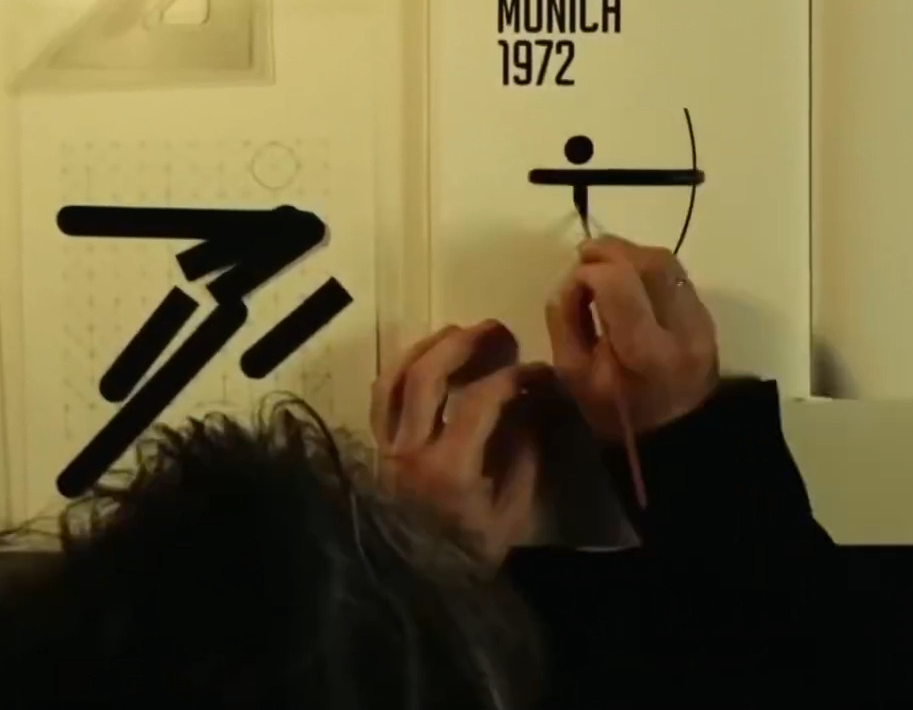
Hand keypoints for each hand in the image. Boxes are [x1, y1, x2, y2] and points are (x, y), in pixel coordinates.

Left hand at [369, 320, 546, 564]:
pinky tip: (424, 358)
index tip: (537, 371)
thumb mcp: (512, 514)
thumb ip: (522, 455)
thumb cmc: (470, 554)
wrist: (415, 584)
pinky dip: (401, 368)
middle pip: (429, 375)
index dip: (513, 377)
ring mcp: (385, 447)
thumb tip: (531, 405)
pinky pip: (380, 396)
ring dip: (428, 346)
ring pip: (395, 377)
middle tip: (497, 329)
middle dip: (466, 343)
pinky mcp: (374, 449)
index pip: (480, 401)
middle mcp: (409, 450)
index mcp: (449, 469)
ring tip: (459, 332)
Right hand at [544, 236, 719, 441]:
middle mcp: (684, 330)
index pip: (619, 285)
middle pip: (650, 264)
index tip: (575, 281)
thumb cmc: (614, 410)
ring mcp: (702, 320)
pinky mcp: (707, 315)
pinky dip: (647, 267)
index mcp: (647, 353)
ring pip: (667, 261)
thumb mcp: (573, 373)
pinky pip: (676, 274)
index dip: (590, 272)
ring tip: (604, 262)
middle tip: (584, 255)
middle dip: (610, 251)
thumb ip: (565, 317)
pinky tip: (628, 278)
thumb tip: (572, 275)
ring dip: (630, 252)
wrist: (672, 431)